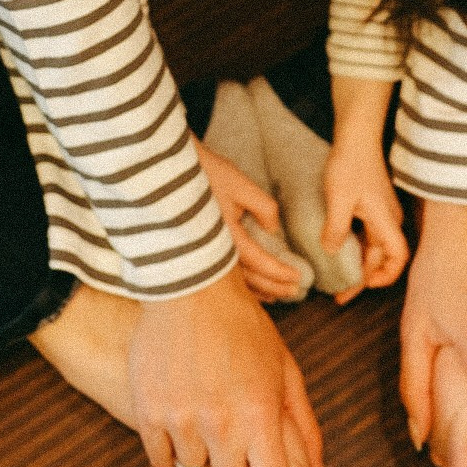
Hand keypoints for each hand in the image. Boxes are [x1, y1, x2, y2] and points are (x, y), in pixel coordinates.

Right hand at [128, 266, 339, 466]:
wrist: (189, 283)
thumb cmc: (244, 326)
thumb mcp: (285, 371)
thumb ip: (304, 431)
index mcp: (261, 414)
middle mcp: (222, 423)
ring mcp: (182, 419)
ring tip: (212, 428)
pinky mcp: (149, 411)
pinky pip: (161, 461)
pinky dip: (173, 453)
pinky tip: (183, 421)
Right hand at [195, 138, 304, 301]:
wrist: (168, 171)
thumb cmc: (206, 174)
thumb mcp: (241, 185)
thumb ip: (263, 208)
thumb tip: (274, 230)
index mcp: (226, 236)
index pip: (260, 262)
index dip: (280, 273)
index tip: (298, 278)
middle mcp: (213, 251)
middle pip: (249, 278)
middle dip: (274, 287)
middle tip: (295, 292)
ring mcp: (204, 254)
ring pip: (235, 282)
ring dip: (257, 290)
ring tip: (276, 295)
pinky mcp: (198, 251)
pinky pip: (223, 277)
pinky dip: (240, 284)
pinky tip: (250, 286)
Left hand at [321, 138, 408, 304]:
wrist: (357, 135)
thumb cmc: (350, 163)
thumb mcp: (339, 197)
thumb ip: (337, 227)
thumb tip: (331, 252)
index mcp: (386, 220)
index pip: (397, 257)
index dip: (384, 276)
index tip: (362, 285)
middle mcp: (388, 219)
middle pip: (383, 257)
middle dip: (364, 278)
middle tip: (340, 293)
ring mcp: (381, 211)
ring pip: (374, 246)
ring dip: (359, 263)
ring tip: (338, 276)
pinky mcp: (372, 204)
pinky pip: (368, 234)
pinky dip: (356, 247)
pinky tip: (338, 249)